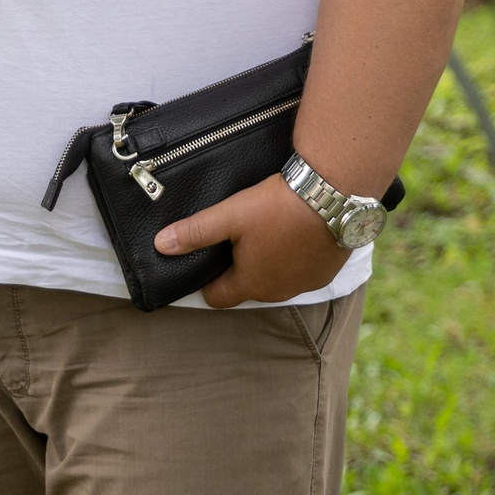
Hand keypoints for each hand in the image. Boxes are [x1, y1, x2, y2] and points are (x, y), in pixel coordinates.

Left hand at [155, 176, 350, 308]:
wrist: (333, 196)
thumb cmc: (279, 207)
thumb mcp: (230, 215)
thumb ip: (196, 232)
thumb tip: (161, 245)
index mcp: (250, 284)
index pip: (217, 297)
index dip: (206, 281)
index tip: (207, 260)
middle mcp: (277, 292)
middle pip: (247, 288)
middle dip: (239, 268)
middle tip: (236, 238)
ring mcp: (305, 284)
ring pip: (276, 280)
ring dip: (268, 263)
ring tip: (266, 232)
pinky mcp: (326, 272)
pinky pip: (302, 272)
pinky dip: (295, 259)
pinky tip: (294, 234)